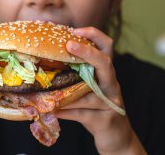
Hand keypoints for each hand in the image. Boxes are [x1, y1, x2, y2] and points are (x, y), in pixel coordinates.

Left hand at [55, 27, 145, 154]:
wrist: (116, 134)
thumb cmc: (96, 106)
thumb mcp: (89, 87)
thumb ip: (77, 74)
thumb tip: (48, 58)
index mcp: (106, 71)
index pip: (106, 46)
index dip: (93, 35)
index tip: (74, 30)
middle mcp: (111, 83)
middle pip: (105, 63)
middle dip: (88, 52)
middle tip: (69, 45)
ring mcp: (110, 102)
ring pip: (89, 94)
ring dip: (67, 92)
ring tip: (48, 89)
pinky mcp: (104, 120)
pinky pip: (82, 114)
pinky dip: (66, 111)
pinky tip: (53, 110)